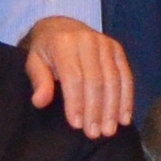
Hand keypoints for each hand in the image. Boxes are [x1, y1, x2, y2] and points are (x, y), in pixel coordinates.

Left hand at [17, 18, 136, 138]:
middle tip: (94, 133)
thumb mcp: (34, 61)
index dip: (76, 102)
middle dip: (96, 110)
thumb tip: (40, 101)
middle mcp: (88, 40)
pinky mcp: (118, 50)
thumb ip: (39, 80)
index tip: (76, 125)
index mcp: (64, 43)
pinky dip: (127, 99)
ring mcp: (106, 44)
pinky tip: (123, 118)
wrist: (62, 27)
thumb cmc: (46, 50)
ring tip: (108, 131)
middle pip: (95, 81)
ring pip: (113, 80)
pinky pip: (126, 76)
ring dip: (112, 108)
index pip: (73, 77)